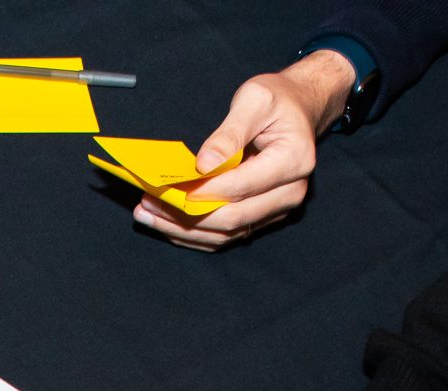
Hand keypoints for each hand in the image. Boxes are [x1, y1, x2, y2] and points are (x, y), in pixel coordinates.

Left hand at [135, 52, 354, 250]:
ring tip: (148, 216)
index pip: (239, 188)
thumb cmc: (278, 100)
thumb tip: (203, 165)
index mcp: (293, 161)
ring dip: (184, 230)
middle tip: (147, 204)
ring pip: (226, 233)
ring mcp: (278, 209)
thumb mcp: (254, 99)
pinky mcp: (264, 216)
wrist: (300, 110)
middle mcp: (290, 192)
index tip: (166, 189)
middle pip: (232, 219)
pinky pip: (227, 234)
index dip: (200, 192)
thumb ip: (229, 133)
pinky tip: (168, 223)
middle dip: (185, 215)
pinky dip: (196, 233)